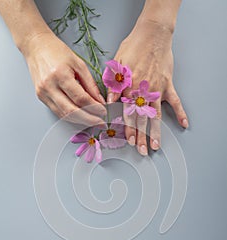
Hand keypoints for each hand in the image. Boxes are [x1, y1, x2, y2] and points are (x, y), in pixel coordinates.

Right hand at [23, 32, 106, 126]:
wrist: (36, 46)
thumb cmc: (57, 51)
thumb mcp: (79, 64)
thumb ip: (90, 84)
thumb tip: (100, 101)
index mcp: (60, 75)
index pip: (80, 98)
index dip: (94, 107)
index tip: (104, 111)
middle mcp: (49, 86)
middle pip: (71, 111)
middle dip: (88, 119)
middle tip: (100, 122)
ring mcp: (43, 93)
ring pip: (64, 115)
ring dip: (80, 120)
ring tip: (93, 121)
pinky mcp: (41, 97)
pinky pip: (58, 112)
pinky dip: (71, 116)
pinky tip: (81, 117)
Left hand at [107, 19, 188, 154]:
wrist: (152, 34)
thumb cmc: (133, 48)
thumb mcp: (117, 66)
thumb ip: (113, 86)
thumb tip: (108, 103)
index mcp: (130, 89)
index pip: (127, 114)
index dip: (127, 129)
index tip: (127, 141)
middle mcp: (143, 92)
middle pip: (141, 119)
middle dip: (140, 137)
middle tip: (140, 151)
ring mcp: (157, 90)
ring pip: (156, 115)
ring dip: (156, 132)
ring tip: (156, 146)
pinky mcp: (168, 85)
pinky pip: (175, 101)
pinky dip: (180, 112)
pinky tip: (184, 123)